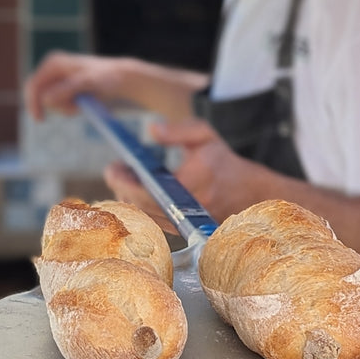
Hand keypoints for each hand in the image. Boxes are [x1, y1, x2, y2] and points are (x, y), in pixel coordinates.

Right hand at [23, 51, 129, 120]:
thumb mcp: (87, 83)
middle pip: (39, 95)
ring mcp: (56, 78)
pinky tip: (82, 103)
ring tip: (82, 104)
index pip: (34, 85)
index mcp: (53, 63)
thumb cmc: (105, 77)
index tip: (40, 120)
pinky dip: (68, 108)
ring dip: (65, 108)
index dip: (33, 104)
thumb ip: (66, 89)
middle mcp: (52, 69)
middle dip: (56, 106)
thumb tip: (45, 98)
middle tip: (75, 109)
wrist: (119, 78)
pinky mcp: (62, 87)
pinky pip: (57, 104)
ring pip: (49, 102)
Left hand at [102, 118, 269, 226]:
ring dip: (127, 196)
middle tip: (114, 169)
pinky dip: (138, 205)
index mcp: (195, 181)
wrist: (246, 192)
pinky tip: (134, 189)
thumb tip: (151, 130)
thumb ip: (178, 131)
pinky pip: (151, 220)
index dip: (126, 181)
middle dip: (121, 186)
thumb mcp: (204, 136)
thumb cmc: (221, 161)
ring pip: (144, 215)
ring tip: (123, 176)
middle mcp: (188, 206)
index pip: (151, 190)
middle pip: (142, 205)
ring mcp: (183, 221)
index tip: (113, 166)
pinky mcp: (180, 228)